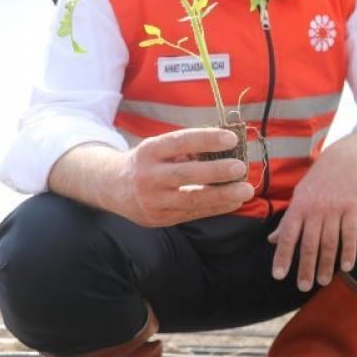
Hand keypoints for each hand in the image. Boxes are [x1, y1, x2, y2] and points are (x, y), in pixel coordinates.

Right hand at [114, 128, 253, 226]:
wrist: (111, 187)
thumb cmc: (147, 162)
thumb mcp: (158, 148)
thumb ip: (187, 148)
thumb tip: (227, 145)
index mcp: (149, 151)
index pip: (180, 142)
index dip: (206, 139)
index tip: (232, 138)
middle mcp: (148, 176)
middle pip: (185, 174)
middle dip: (215, 171)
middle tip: (241, 167)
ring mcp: (152, 201)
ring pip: (191, 199)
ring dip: (222, 195)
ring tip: (246, 191)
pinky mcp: (159, 219)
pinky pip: (192, 213)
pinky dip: (215, 208)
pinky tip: (234, 202)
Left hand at [267, 145, 356, 291]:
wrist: (342, 160)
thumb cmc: (317, 182)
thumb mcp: (298, 197)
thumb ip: (287, 220)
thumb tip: (271, 240)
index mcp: (298, 207)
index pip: (287, 236)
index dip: (282, 256)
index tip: (279, 275)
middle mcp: (314, 210)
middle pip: (309, 243)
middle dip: (305, 267)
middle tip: (303, 287)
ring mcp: (334, 209)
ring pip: (329, 242)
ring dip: (326, 264)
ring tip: (323, 281)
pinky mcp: (352, 208)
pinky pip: (350, 233)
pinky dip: (349, 251)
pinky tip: (347, 267)